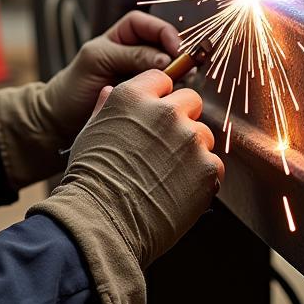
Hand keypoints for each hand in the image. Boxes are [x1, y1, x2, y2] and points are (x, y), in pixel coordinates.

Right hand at [31, 68, 223, 270]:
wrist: (102, 224)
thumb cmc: (90, 181)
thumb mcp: (90, 134)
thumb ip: (105, 108)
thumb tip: (109, 91)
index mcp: (134, 97)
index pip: (162, 79)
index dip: (159, 96)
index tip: (155, 114)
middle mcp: (166, 112)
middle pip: (191, 100)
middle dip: (182, 118)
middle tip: (166, 146)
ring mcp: (189, 139)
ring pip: (204, 134)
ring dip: (193, 150)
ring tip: (170, 174)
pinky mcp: (207, 168)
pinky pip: (214, 164)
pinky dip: (202, 177)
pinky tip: (180, 190)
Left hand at [38, 11, 181, 141]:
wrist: (62, 118)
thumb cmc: (75, 84)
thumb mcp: (99, 61)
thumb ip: (131, 56)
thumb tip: (166, 59)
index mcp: (124, 35)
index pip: (152, 26)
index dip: (167, 34)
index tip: (176, 50)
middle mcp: (138, 52)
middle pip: (167, 47)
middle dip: (177, 56)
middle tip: (184, 69)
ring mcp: (144, 75)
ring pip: (170, 69)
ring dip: (177, 75)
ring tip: (178, 84)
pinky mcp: (146, 96)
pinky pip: (165, 90)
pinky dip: (171, 91)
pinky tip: (171, 96)